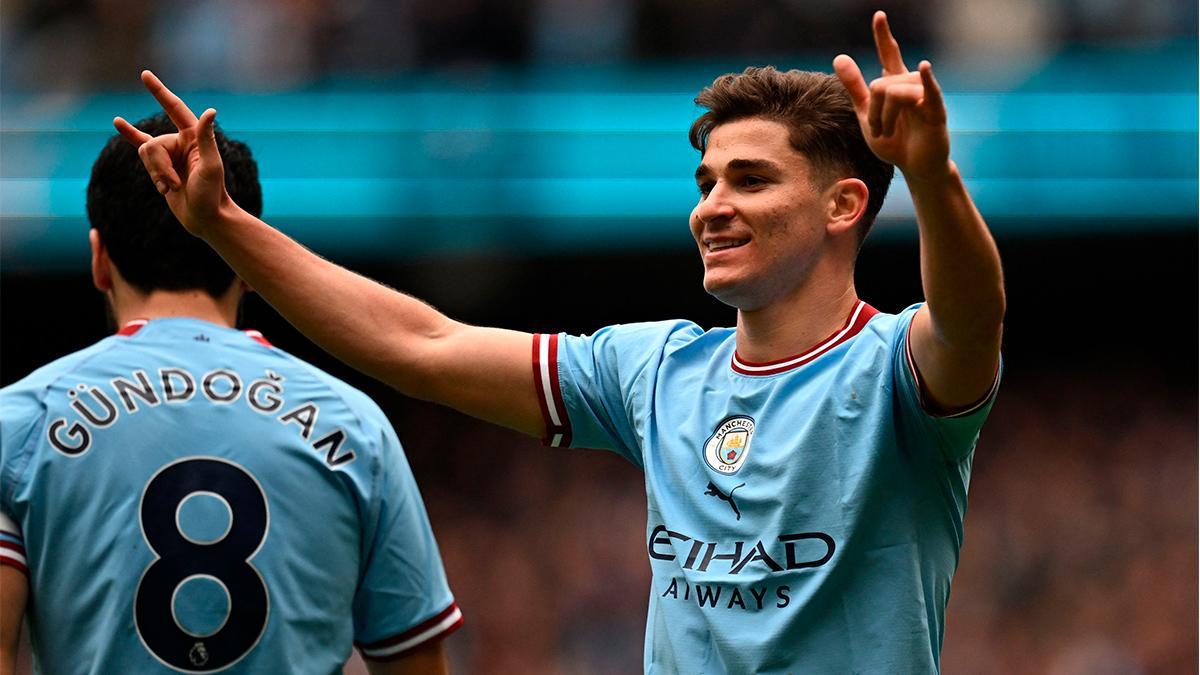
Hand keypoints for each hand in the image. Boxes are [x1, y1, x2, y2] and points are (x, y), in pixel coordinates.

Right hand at [113, 71, 229, 236]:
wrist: (205, 218)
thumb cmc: (212, 194)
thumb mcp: (210, 166)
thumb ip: (206, 138)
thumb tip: (210, 111)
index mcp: (194, 138)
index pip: (174, 108)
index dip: (159, 92)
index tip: (144, 74)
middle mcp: (181, 142)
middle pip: (152, 145)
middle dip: (159, 167)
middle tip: (175, 185)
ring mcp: (170, 155)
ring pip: (145, 155)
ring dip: (156, 175)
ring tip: (170, 189)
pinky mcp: (161, 168)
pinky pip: (141, 154)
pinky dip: (132, 140)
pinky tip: (118, 123)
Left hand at [833, 12, 950, 181]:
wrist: (914, 168)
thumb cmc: (894, 142)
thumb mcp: (867, 115)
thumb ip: (855, 87)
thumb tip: (839, 56)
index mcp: (895, 85)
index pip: (889, 55)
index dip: (883, 36)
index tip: (878, 15)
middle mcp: (911, 86)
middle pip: (881, 84)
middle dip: (874, 113)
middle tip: (878, 132)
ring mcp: (925, 97)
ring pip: (894, 92)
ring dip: (885, 118)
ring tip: (887, 134)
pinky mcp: (936, 112)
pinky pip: (929, 92)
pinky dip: (926, 80)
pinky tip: (924, 67)